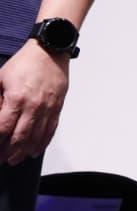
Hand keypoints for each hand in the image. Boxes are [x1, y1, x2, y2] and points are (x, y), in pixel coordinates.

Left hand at [0, 40, 70, 164]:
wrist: (50, 51)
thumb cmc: (24, 63)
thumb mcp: (0, 78)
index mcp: (16, 98)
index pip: (3, 128)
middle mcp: (34, 105)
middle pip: (19, 137)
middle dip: (8, 152)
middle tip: (1, 160)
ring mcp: (48, 107)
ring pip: (36, 137)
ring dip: (24, 151)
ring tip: (15, 160)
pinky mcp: (57, 107)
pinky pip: (51, 129)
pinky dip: (43, 143)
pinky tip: (35, 151)